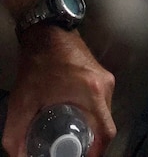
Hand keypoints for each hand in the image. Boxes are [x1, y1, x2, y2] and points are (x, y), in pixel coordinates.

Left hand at [2, 28, 115, 156]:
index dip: (97, 153)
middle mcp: (105, 86)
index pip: (106, 132)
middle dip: (89, 143)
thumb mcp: (23, 102)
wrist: (47, 30)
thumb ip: (15, 135)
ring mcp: (106, 79)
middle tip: (70, 152)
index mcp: (93, 92)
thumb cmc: (38, 63)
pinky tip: (72, 121)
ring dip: (90, 129)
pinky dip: (90, 117)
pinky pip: (101, 104)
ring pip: (104, 115)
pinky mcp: (101, 76)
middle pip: (105, 125)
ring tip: (70, 140)